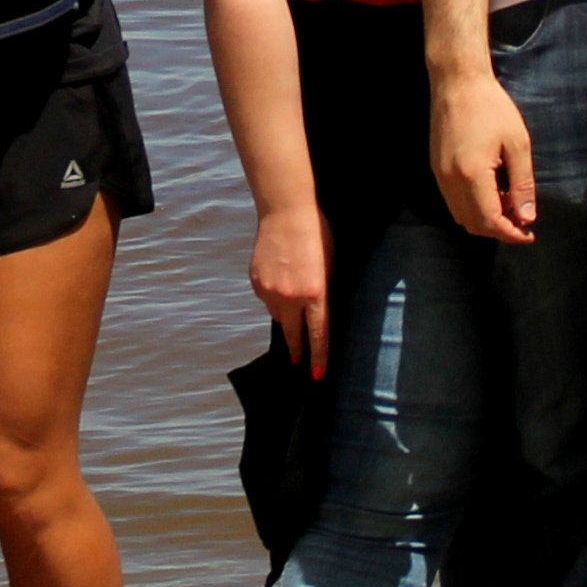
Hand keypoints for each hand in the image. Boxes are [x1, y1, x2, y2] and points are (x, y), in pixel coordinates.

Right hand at [249, 203, 330, 377]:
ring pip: (277, 314)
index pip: (317, 334)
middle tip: (298, 362)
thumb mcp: (330, 264)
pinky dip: (274, 294)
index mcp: (315, 293)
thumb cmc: (316, 233)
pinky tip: (280, 277)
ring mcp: (270, 290)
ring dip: (285, 314)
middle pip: (292, 333)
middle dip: (297, 349)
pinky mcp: (256, 281)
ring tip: (292, 296)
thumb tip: (318, 309)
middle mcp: (290, 297)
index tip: (316, 375)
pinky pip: (266, 297)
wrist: (286, 211)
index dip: (318, 357)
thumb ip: (324, 290)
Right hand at [429, 66, 537, 243]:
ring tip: (509, 205)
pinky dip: (472, 207)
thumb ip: (523, 184)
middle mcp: (451, 181)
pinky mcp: (436, 168)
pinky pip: (453, 201)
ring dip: (484, 220)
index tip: (529, 234)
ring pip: (460, 215)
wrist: (457, 82)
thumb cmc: (492, 107)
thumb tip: (527, 217)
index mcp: (472, 175)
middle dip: (499, 230)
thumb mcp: (518, 143)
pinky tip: (490, 192)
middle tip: (522, 221)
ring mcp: (440, 175)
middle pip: (473, 224)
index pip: (490, 222)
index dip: (511, 234)